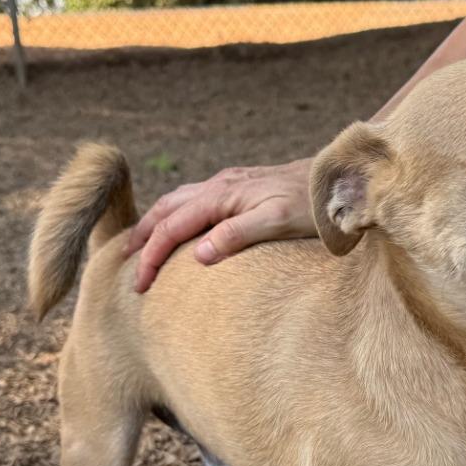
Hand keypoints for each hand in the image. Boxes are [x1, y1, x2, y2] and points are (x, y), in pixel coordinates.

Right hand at [124, 158, 314, 291]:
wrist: (337, 180)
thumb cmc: (312, 204)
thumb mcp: (277, 222)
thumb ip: (237, 235)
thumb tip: (198, 255)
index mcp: (221, 196)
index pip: (171, 228)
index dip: (151, 257)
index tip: (140, 285)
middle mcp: (219, 185)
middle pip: (165, 210)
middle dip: (142, 238)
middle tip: (127, 267)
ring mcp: (229, 183)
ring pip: (178, 201)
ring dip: (156, 223)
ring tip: (143, 246)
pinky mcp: (241, 186)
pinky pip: (196, 199)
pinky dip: (177, 214)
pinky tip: (183, 226)